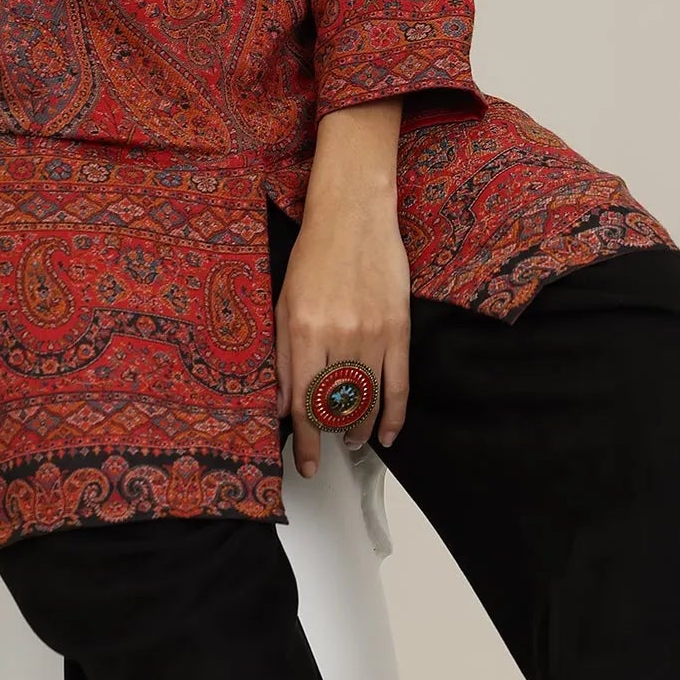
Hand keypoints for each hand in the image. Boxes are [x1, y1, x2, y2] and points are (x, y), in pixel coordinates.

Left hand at [275, 191, 411, 477]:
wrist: (354, 215)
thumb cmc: (313, 256)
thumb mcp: (283, 304)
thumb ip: (281, 358)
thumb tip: (280, 407)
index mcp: (304, 333)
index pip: (304, 403)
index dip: (305, 441)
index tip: (305, 464)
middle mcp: (339, 338)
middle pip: (337, 407)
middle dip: (332, 437)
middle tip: (330, 450)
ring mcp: (373, 335)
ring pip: (368, 400)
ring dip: (361, 428)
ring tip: (354, 441)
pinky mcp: (399, 329)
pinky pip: (399, 383)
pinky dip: (395, 414)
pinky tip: (389, 434)